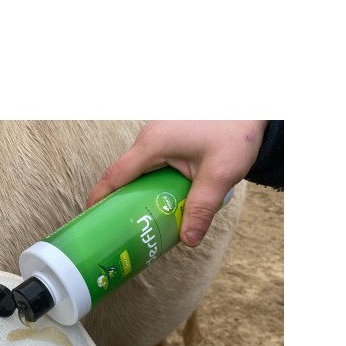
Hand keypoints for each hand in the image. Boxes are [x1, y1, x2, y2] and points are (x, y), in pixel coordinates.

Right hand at [87, 121, 266, 246]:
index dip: (100, 198)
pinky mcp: (170, 133)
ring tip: (144, 218)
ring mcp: (159, 132)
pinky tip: (165, 197)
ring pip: (140, 168)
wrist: (255, 105)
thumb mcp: (220, 174)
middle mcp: (150, 136)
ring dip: (141, 191)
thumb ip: (201, 208)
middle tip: (121, 228)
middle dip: (121, 201)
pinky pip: (152, 161)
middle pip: (126, 174)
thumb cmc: (237, 130)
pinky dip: (153, 180)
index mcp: (153, 144)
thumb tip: (188, 240)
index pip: (115, 175)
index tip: (90, 218)